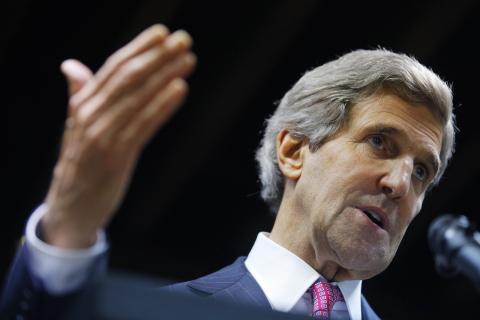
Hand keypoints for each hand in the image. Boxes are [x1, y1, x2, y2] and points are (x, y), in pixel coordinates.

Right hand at [41, 25, 195, 248]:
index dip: (138, 48)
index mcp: (83, 104)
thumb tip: (72, 66)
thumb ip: (80, 95)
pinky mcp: (115, 156)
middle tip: (183, 41)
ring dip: (164, 75)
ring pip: (136, 98)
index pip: (113, 67)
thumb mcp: (78, 127)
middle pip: (127, 78)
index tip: (162, 33)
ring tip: (187, 60)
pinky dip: (161, 105)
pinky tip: (179, 89)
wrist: (70, 207)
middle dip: (157, 57)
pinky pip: (142, 125)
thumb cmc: (81, 164)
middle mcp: (90, 114)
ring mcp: (101, 135)